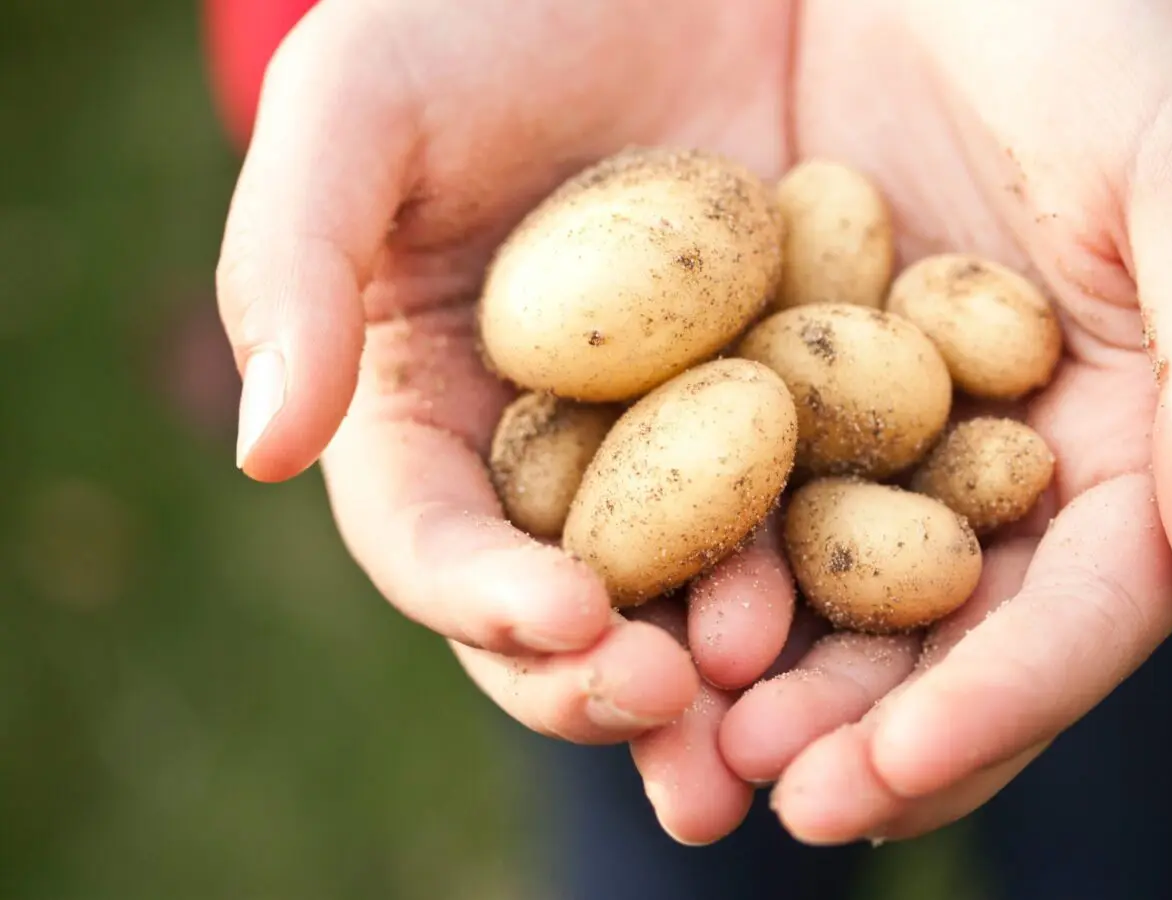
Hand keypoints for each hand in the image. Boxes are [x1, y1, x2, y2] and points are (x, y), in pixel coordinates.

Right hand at [214, 0, 801, 844]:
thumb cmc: (483, 12)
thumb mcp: (361, 102)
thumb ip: (292, 261)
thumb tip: (264, 449)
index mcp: (430, 411)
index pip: (433, 539)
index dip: (481, 596)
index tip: (559, 618)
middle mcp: (554, 454)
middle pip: (566, 604)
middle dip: (606, 678)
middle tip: (674, 708)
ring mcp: (680, 440)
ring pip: (697, 587)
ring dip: (733, 672)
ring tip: (774, 718)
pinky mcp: (796, 404)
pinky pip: (822, 498)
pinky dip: (847, 564)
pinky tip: (891, 604)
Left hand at [717, 0, 1171, 842]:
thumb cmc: (1110, 33)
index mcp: (1117, 443)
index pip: (1071, 617)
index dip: (991, 709)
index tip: (886, 779)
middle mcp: (996, 460)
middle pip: (936, 636)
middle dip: (854, 727)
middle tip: (761, 789)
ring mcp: (883, 427)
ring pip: (825, 590)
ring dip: (758, 677)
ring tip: (680, 739)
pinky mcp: (781, 376)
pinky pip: (731, 486)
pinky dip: (690, 560)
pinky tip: (626, 613)